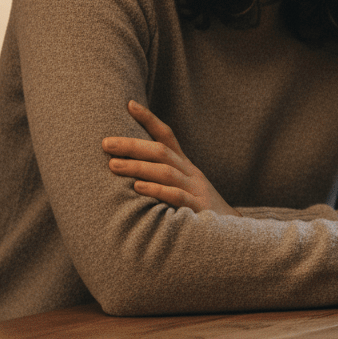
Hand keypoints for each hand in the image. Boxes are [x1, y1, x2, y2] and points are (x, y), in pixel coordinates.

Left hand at [102, 101, 239, 216]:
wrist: (231, 234)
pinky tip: (137, 188)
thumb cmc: (198, 211)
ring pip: (166, 172)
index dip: (149, 119)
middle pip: (162, 151)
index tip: (129, 104)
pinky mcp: (197, 209)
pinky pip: (176, 196)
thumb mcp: (184, 189)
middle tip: (106, 143)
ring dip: (138, 167)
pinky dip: (156, 190)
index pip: (167, 136)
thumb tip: (128, 171)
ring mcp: (195, 190)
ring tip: (113, 165)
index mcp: (186, 166)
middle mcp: (191, 174)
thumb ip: (162, 178)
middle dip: (133, 145)